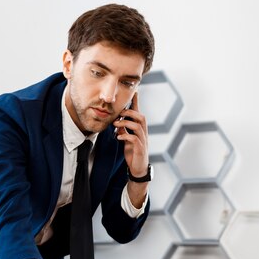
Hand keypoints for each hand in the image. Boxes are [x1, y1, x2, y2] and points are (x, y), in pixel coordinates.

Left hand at [113, 92, 148, 206]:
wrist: (138, 168)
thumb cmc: (133, 152)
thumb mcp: (126, 139)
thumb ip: (123, 130)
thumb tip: (117, 122)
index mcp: (140, 129)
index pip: (138, 113)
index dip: (136, 102)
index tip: (134, 91)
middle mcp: (143, 132)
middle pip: (140, 116)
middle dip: (129, 112)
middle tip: (118, 113)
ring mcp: (143, 140)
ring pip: (138, 126)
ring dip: (125, 123)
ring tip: (115, 125)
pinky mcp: (140, 148)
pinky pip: (134, 139)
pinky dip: (125, 136)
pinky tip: (118, 137)